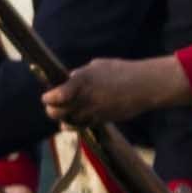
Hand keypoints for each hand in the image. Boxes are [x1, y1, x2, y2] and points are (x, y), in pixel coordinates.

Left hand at [46, 56, 187, 126]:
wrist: (143, 86)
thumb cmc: (122, 71)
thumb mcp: (97, 66)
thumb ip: (80, 75)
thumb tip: (68, 80)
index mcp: (81, 81)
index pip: (56, 96)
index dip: (48, 98)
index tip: (47, 96)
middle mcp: (84, 98)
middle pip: (56, 113)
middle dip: (52, 110)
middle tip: (53, 106)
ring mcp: (93, 112)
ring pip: (68, 122)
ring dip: (64, 117)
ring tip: (66, 111)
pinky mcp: (101, 120)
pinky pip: (82, 126)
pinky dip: (77, 123)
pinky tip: (77, 118)